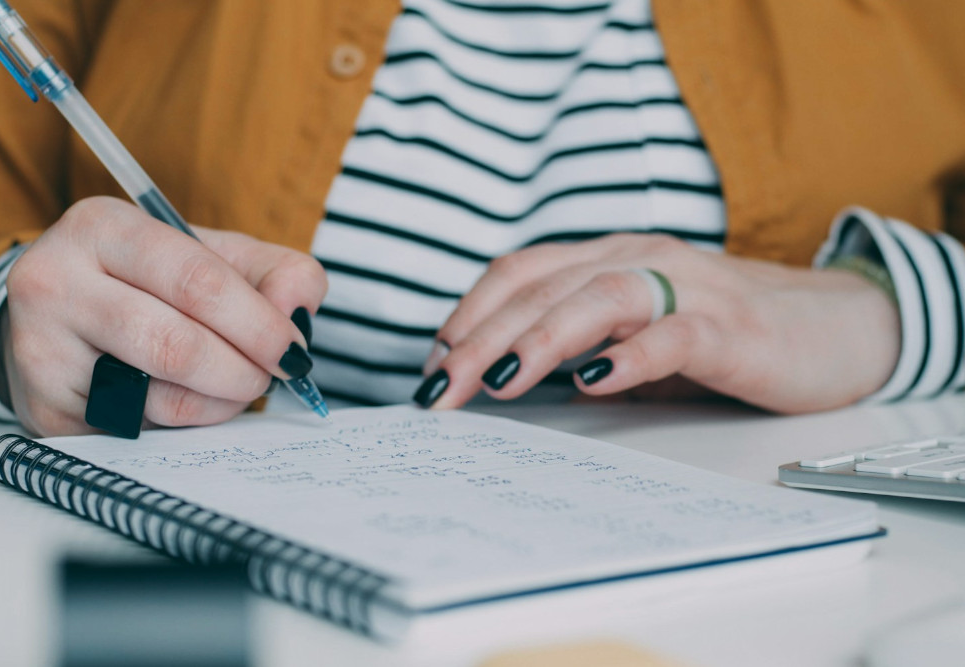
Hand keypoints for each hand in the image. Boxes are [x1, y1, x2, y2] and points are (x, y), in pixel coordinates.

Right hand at [0, 196, 326, 435]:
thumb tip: (296, 312)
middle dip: (245, 370)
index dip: (260, 324)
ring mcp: (40, 351)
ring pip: (160, 398)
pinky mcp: (44, 410)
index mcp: (103, 228)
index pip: (199, 282)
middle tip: (271, 375)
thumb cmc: (155, 282)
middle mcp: (54, 283)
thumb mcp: (218, 257)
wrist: (64, 314)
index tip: (294, 350)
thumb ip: (276, 274)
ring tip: (235, 386)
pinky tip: (191, 403)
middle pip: (177, 346)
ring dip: (221, 403)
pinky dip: (185, 426)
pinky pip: (140, 432)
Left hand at [416, 233, 899, 413]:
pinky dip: (631, 355)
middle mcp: (640, 260)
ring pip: (596, 299)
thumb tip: (508, 381)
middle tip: (437, 389)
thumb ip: (581, 345)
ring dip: (537, 342)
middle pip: (542, 289)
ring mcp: (688, 289)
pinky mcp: (733, 328)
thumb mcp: (637, 333)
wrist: (837, 326)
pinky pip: (675, 335)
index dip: (469, 314)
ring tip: (493, 382)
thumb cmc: (724, 331)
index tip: (432, 364)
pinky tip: (596, 382)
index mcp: (610, 258)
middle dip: (480, 339)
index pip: (520, 274)